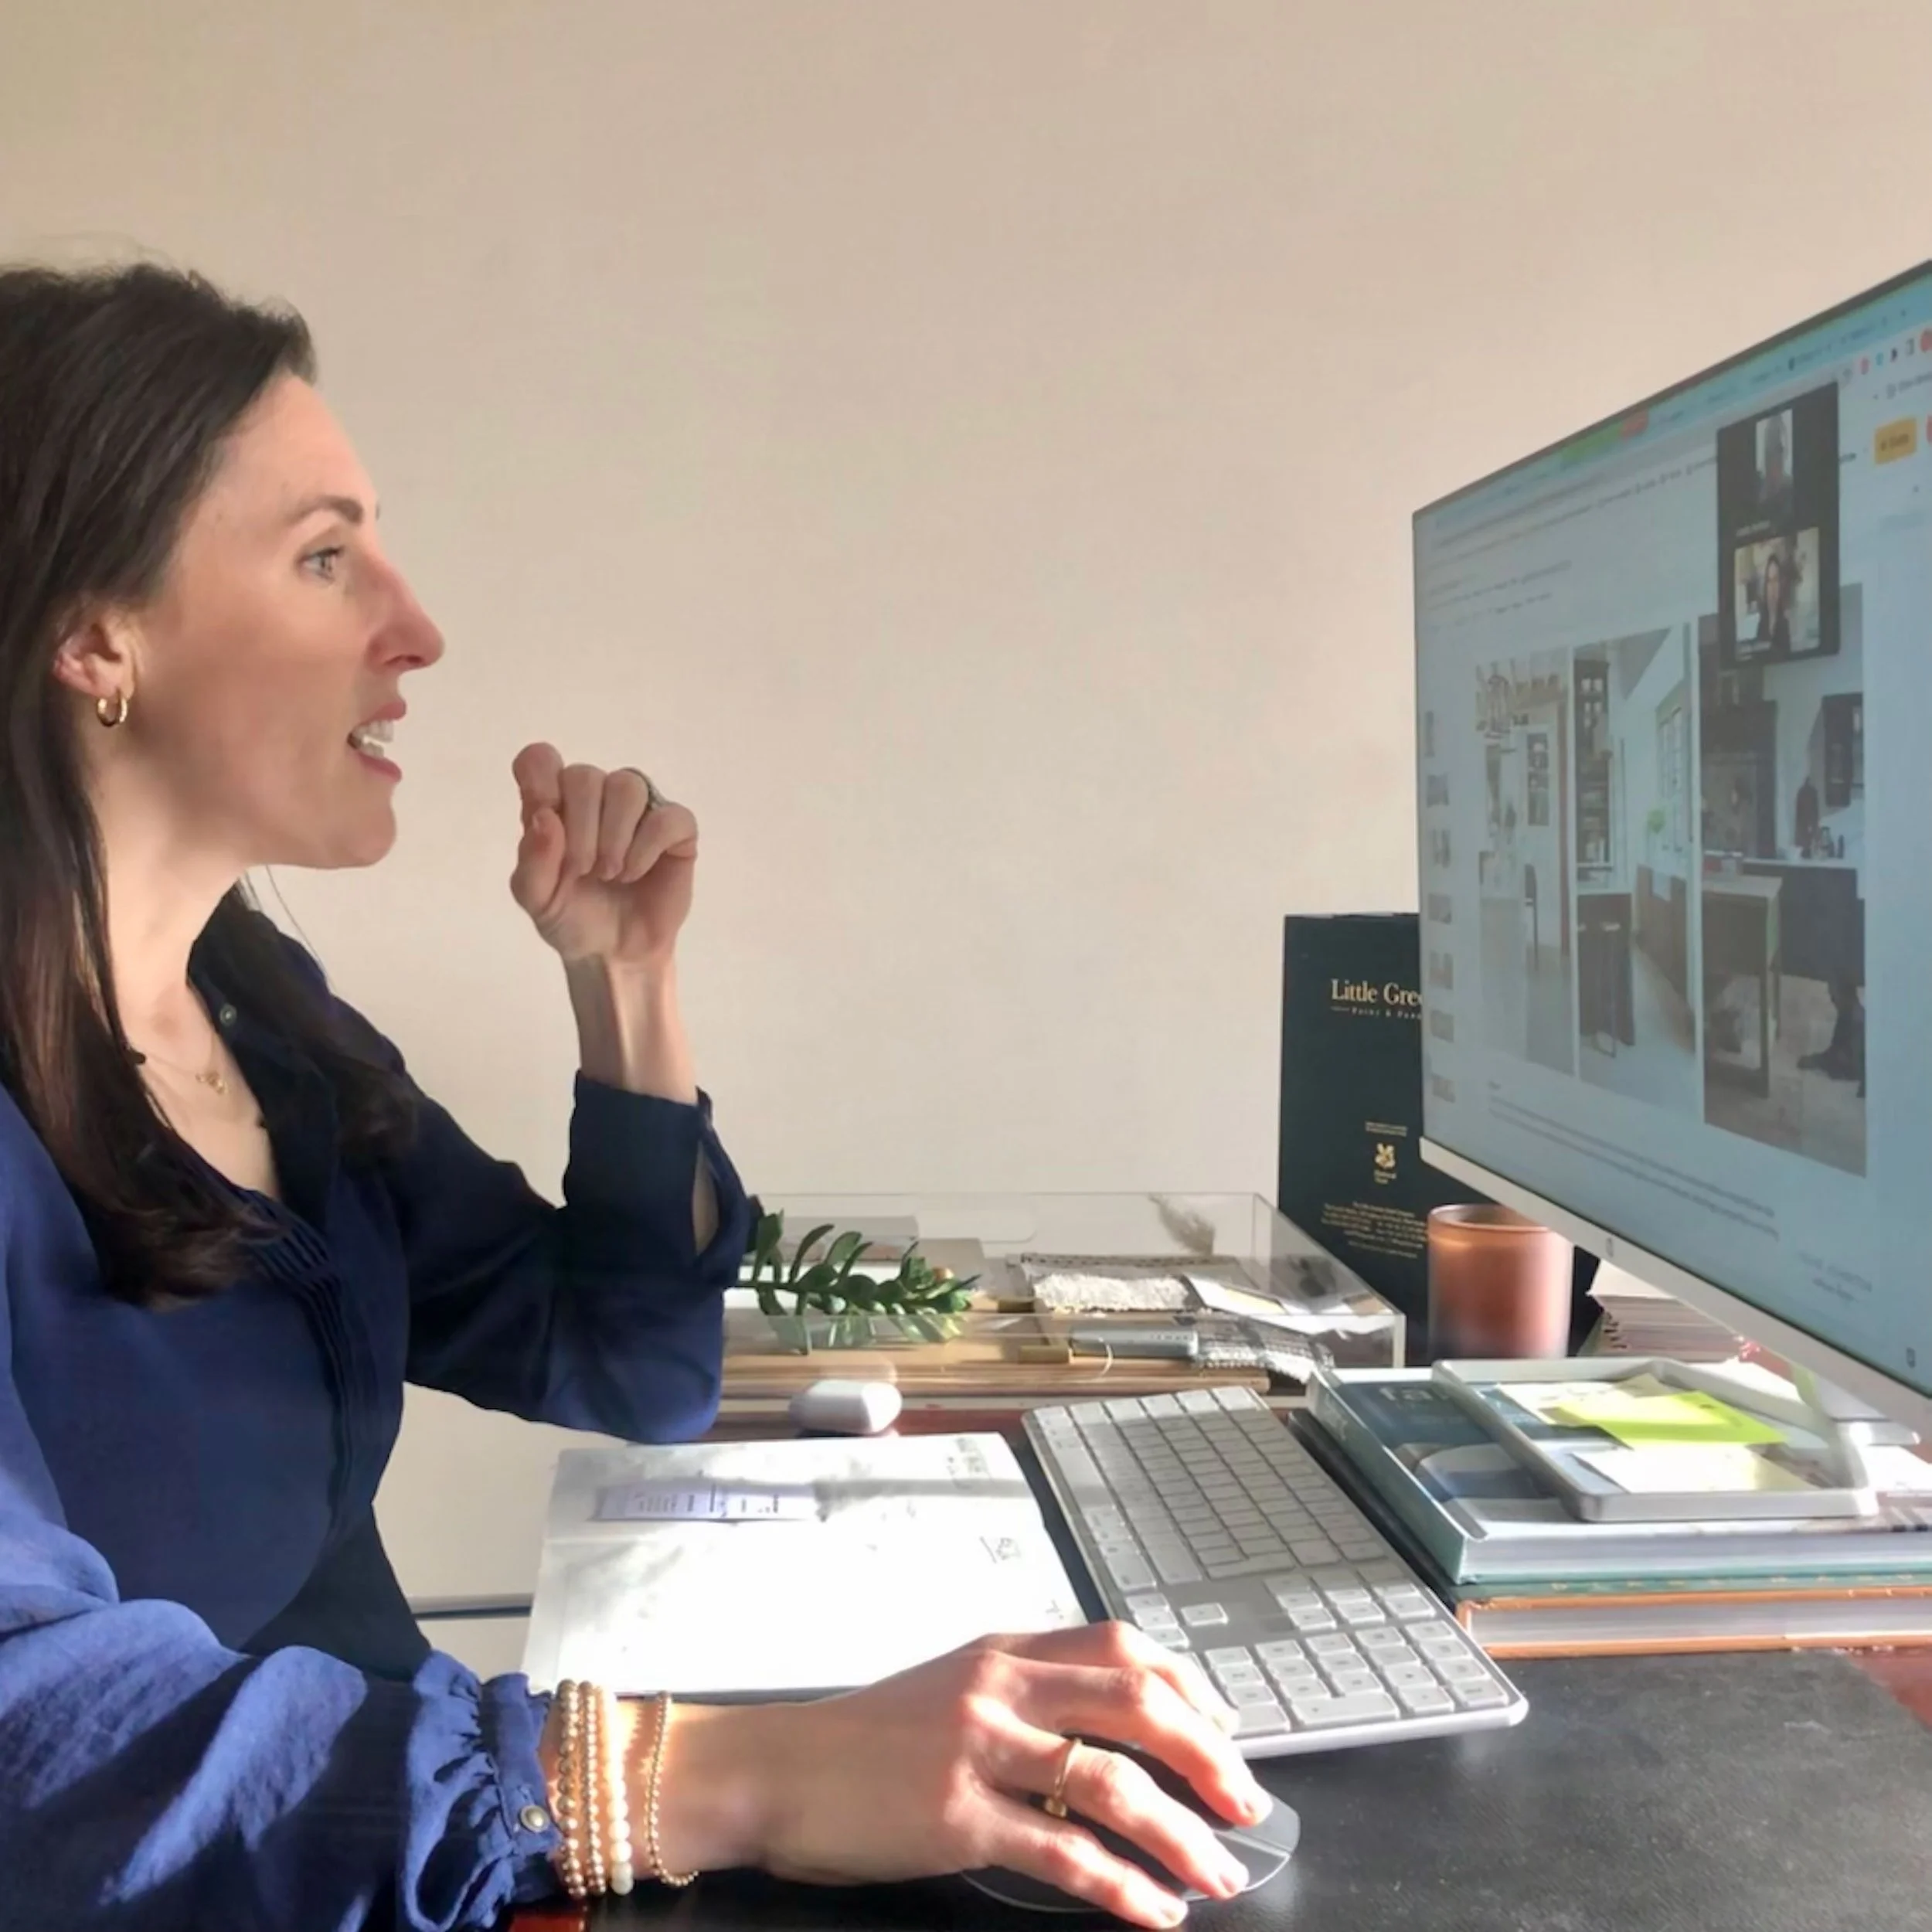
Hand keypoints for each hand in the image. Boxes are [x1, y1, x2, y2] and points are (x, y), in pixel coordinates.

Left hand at [509, 742, 699, 968]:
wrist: (613, 954)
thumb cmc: (571, 919)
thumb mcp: (537, 898)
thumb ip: (532, 860)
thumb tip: (545, 816)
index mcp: (554, 805)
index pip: (540, 760)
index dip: (539, 779)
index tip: (545, 818)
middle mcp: (595, 798)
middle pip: (584, 776)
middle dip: (581, 830)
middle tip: (583, 871)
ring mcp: (638, 810)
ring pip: (627, 786)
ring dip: (614, 836)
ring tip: (610, 873)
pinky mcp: (675, 829)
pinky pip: (665, 816)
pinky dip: (646, 847)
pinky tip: (635, 872)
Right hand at [700, 1624, 1272, 1926]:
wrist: (779, 1769)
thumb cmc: (869, 1735)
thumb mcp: (954, 1684)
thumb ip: (1026, 1690)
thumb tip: (1113, 1724)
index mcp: (1005, 1649)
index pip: (1121, 1647)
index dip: (1188, 1688)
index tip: (1227, 1732)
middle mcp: (1000, 1687)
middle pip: (1135, 1703)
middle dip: (1207, 1756)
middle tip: (1249, 1804)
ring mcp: (979, 1750)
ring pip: (1111, 1783)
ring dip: (1180, 1834)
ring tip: (1219, 1875)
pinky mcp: (958, 1818)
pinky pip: (1061, 1851)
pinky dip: (1120, 1885)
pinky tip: (1154, 1911)